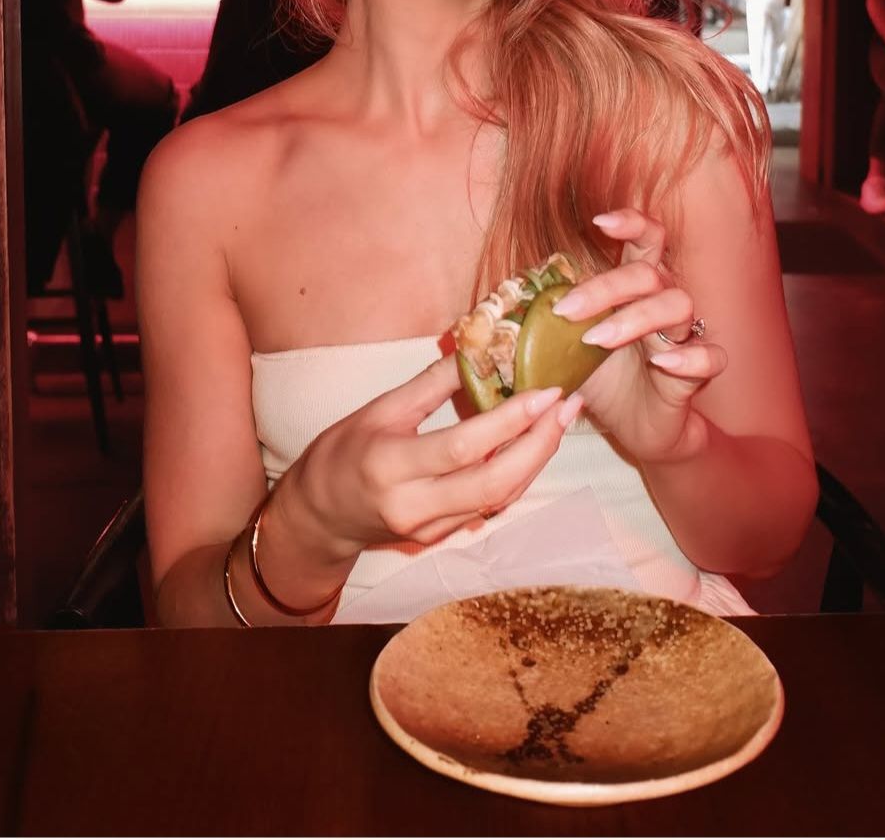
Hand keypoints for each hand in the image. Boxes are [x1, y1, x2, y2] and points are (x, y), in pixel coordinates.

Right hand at [285, 355, 580, 563]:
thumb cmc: (342, 453)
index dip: (510, 420)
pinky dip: (517, 475)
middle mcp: (413, 505)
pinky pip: (490, 507)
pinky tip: (534, 445)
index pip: (463, 446)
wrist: (317, 518)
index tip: (546, 390)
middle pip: (493, 482)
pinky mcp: (441, 537)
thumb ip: (431, 384)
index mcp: (390, 465)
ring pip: (499, 498)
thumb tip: (476, 346)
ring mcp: (429, 529)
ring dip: (537, 459)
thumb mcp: (380, 410)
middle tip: (567, 405)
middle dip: (539, 444)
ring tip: (561, 420)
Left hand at [549, 207, 726, 463]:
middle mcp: (664, 302)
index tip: (600, 223)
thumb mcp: (562, 348)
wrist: (638, 429)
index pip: (647, 238)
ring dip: (636, 317)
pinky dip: (690, 356)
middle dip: (606, 286)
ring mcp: (683, 336)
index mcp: (636, 287)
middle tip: (566, 312)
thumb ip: (534, 326)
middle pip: (649, 273)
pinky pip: (711, 356)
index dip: (630, 223)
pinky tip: (662, 361)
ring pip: (678, 305)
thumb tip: (478, 317)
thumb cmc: (602, 377)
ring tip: (599, 339)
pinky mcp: (696, 374)